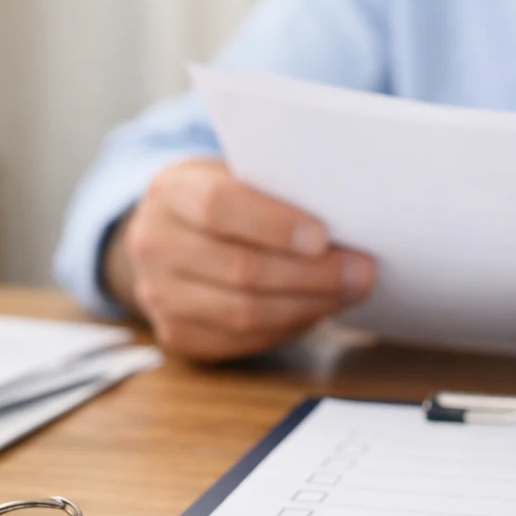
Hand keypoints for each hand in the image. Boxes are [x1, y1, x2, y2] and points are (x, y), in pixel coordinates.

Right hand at [105, 159, 374, 360]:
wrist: (169, 233)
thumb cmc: (221, 199)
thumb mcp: (236, 175)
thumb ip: (275, 188)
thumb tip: (346, 216)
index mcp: (171, 191)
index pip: (218, 206)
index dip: (273, 224)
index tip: (323, 237)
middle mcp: (154, 243)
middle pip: (240, 267)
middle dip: (312, 274)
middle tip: (361, 271)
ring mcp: (158, 294)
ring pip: (243, 312)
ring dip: (308, 305)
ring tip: (349, 292)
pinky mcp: (175, 333)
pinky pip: (240, 340)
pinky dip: (286, 327)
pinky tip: (316, 310)